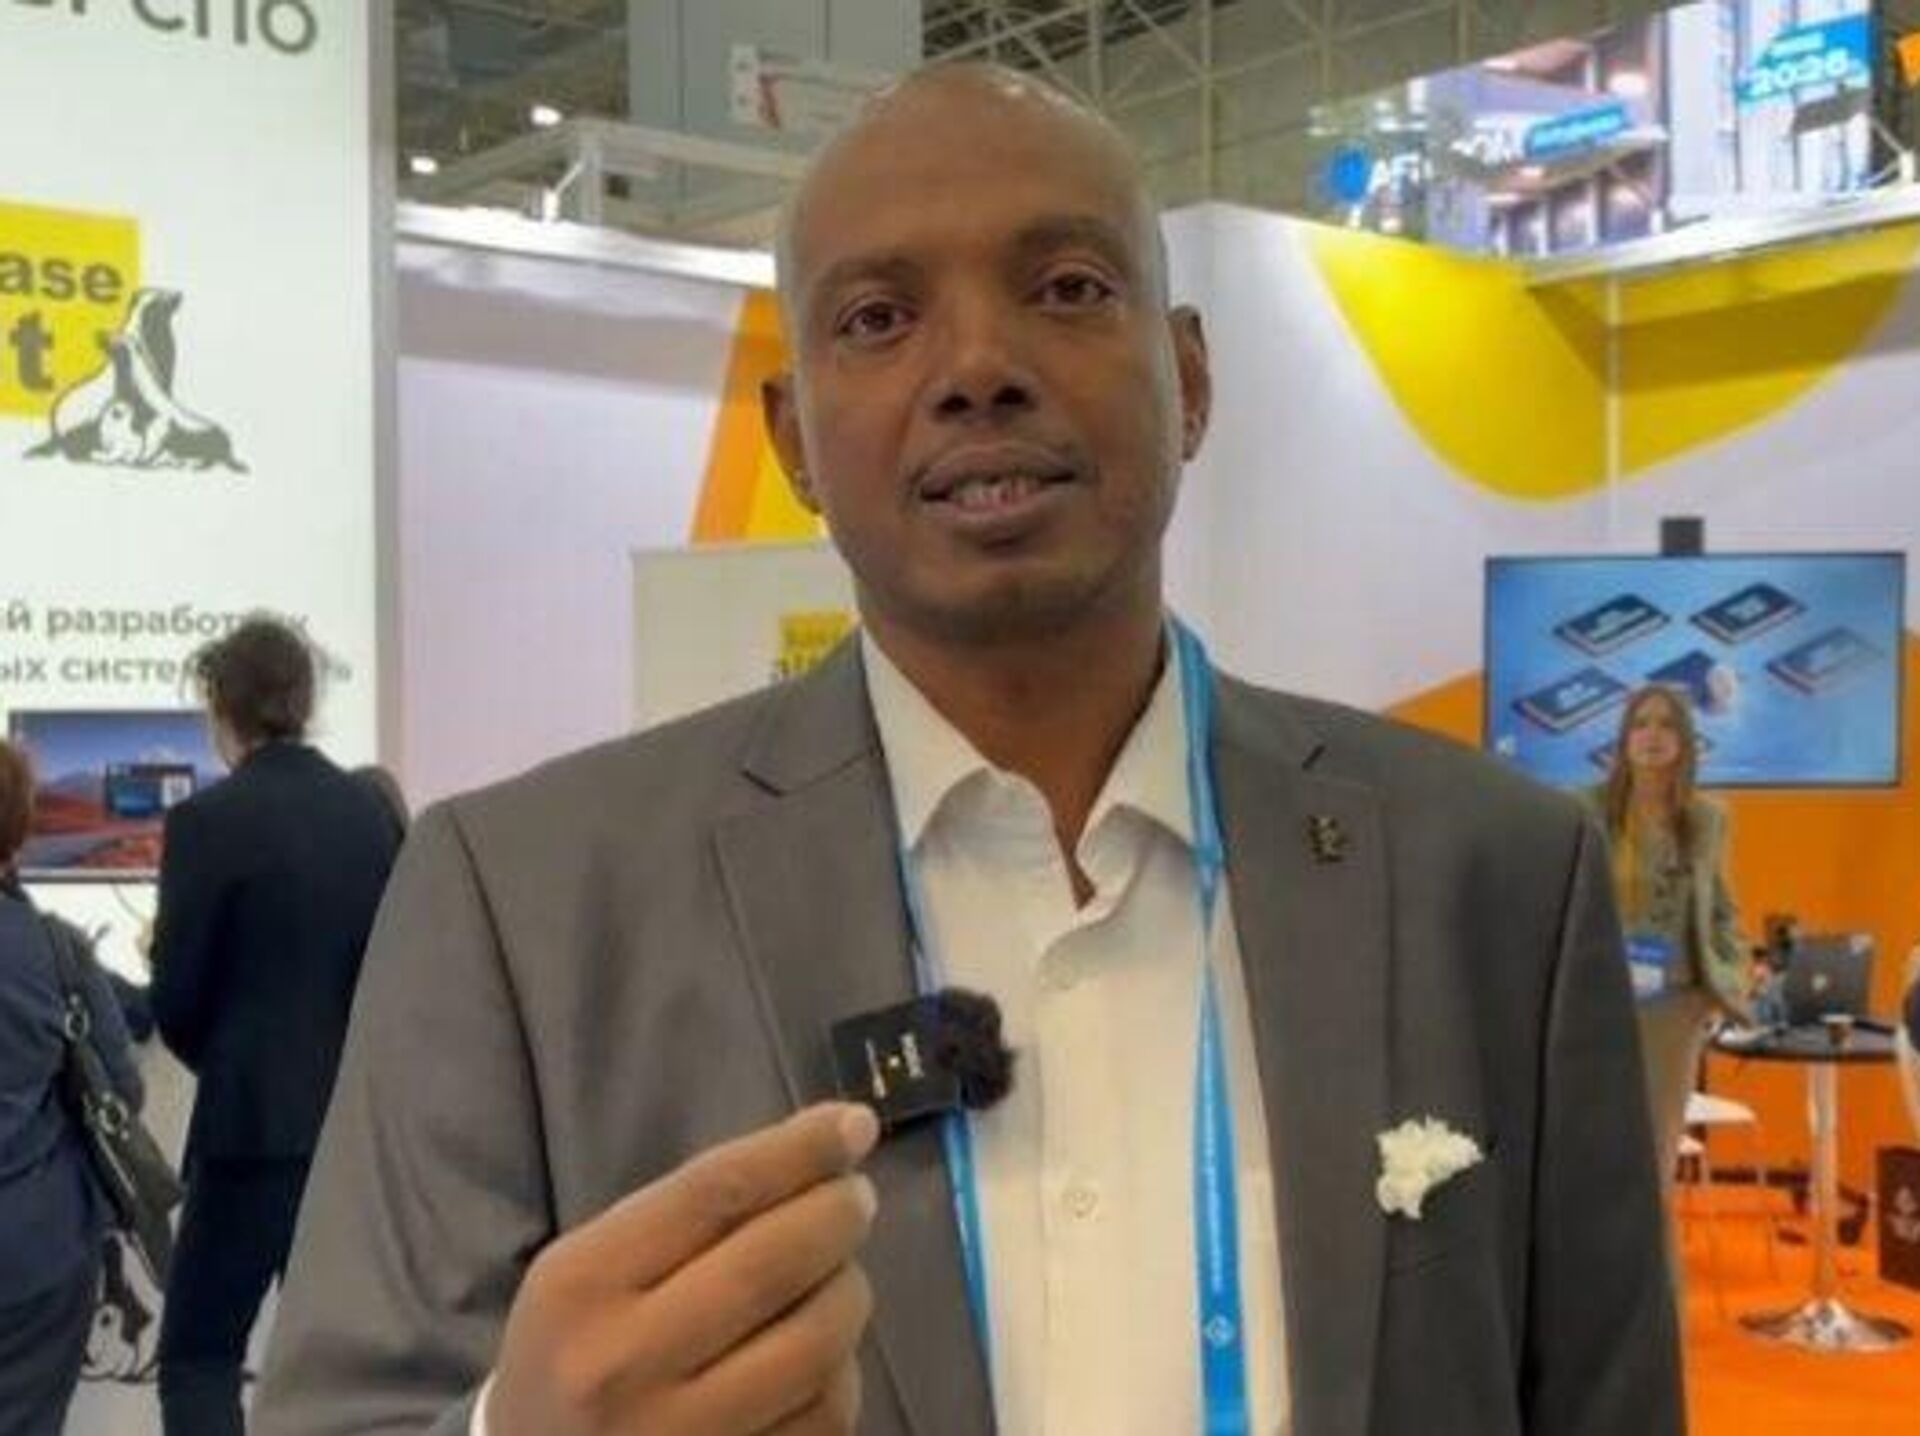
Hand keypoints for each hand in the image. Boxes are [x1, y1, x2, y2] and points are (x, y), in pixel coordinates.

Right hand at [488, 1103, 880, 1435]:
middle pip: (771, 1263)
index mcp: (583, 1284)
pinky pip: (824, 1413)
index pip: (715, 1192)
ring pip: (813, 1342)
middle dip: (837, 1215)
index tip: (853, 1124)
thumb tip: (821, 1149)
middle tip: (856, 1197)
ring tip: (839, 1273)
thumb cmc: (577, 1347)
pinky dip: (843, 1368)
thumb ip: (691, 1213)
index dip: (799, 1150)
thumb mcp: (593, 1267)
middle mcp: (623, 1363)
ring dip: (848, 1291)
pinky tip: (826, 1350)